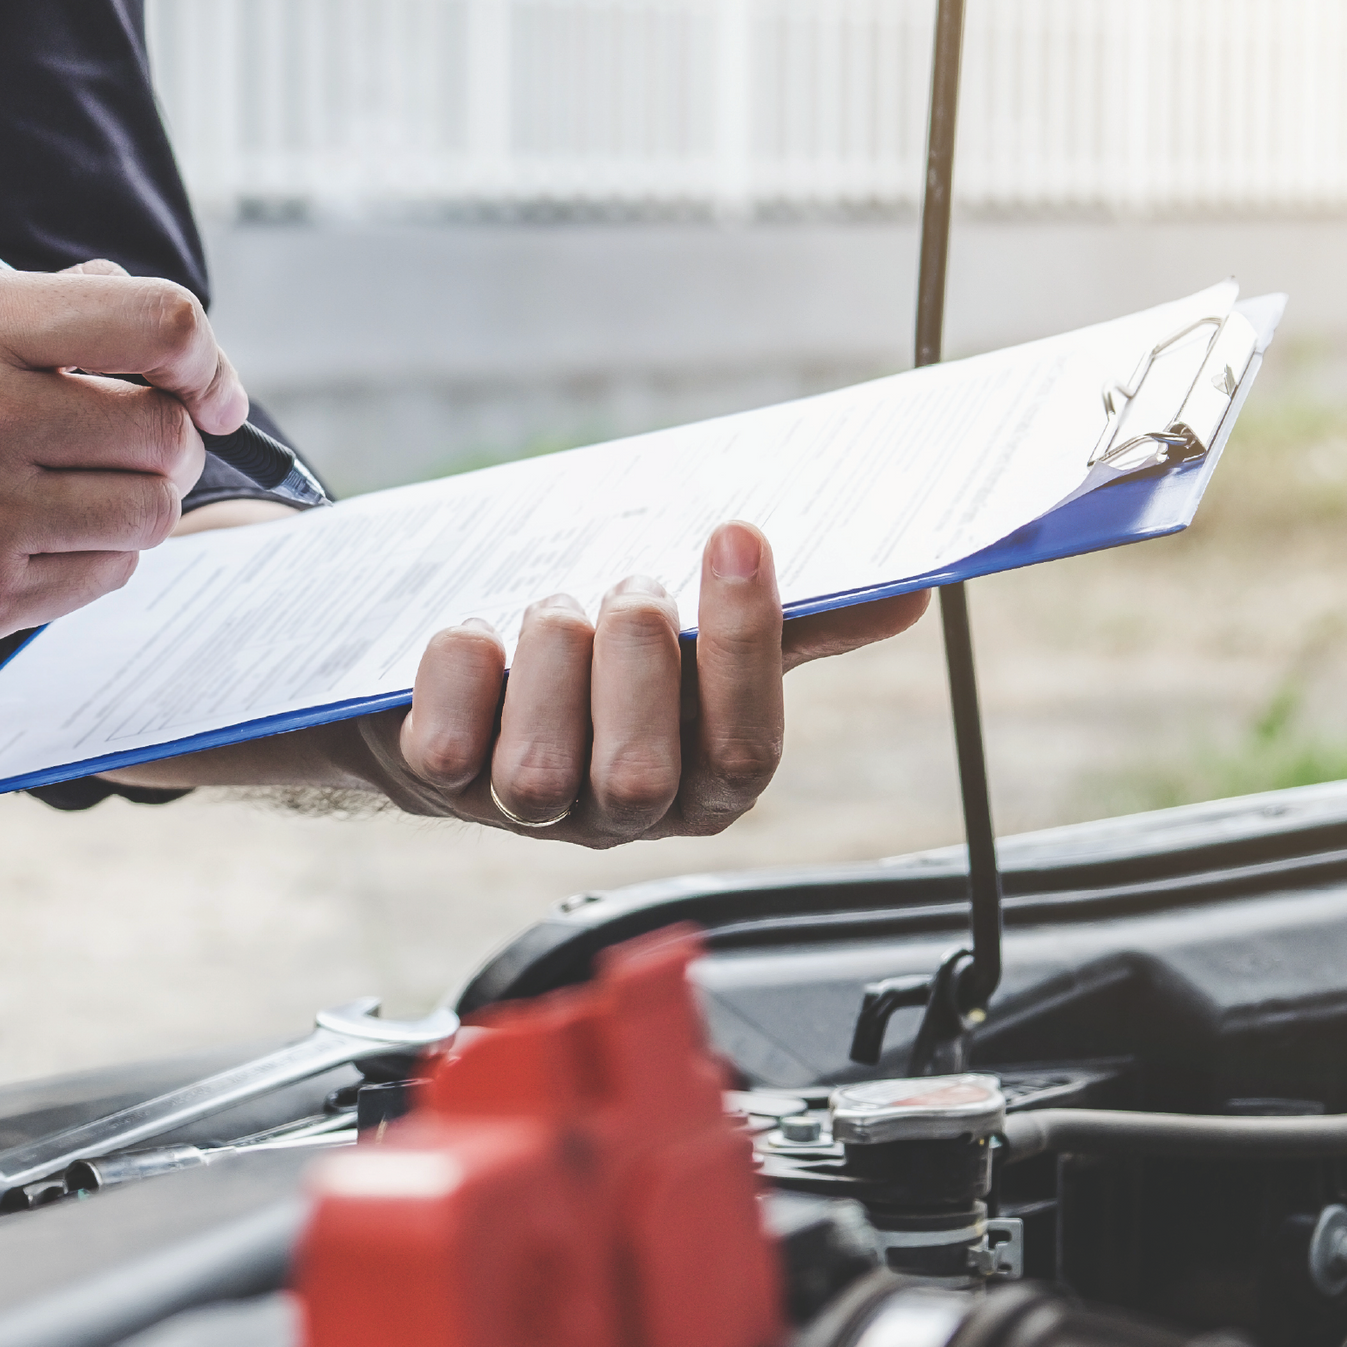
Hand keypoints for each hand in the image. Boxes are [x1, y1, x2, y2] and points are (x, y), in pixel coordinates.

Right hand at [0, 261, 242, 708]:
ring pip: (149, 515)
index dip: (207, 363)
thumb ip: (26, 314)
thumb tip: (131, 302)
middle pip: (167, 432)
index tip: (210, 392)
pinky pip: (100, 581)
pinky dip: (87, 567)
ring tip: (64, 504)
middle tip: (122, 455)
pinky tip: (27, 552)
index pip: (159, 322)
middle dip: (165, 447)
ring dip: (130, 513)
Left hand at [356, 522, 927, 846]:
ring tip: (551, 611)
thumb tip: (907, 593)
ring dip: (550, 658)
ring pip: (539, 770)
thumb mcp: (698, 638)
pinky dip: (459, 667)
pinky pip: (446, 744)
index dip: (746, 644)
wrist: (466, 676)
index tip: (736, 534)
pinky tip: (476, 638)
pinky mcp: (438, 784)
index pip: (746, 749)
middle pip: (642, 776)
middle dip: (636, 661)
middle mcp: (618, 812)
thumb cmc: (601, 655)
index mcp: (702, 781)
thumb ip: (792, 626)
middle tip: (628, 587)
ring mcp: (524, 808)